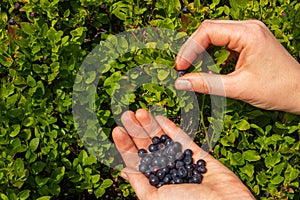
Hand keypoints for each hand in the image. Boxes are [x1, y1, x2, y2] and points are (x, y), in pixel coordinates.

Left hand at [112, 109, 254, 199]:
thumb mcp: (154, 198)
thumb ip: (140, 183)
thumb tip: (122, 171)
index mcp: (154, 183)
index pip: (135, 161)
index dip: (125, 145)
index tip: (117, 130)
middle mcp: (166, 171)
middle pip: (148, 147)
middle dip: (136, 131)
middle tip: (127, 115)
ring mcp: (181, 162)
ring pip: (163, 140)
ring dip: (151, 126)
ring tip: (140, 112)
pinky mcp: (198, 154)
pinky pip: (183, 139)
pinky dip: (171, 129)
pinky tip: (160, 118)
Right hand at [175, 20, 299, 113]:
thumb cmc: (278, 89)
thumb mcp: (238, 88)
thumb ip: (207, 84)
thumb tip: (181, 83)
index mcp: (249, 33)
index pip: (208, 31)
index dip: (189, 48)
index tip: (180, 66)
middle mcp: (249, 28)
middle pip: (209, 30)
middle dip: (192, 49)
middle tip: (182, 68)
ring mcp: (249, 33)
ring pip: (214, 34)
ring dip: (200, 50)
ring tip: (191, 67)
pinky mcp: (249, 41)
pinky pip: (223, 41)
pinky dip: (211, 53)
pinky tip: (206, 66)